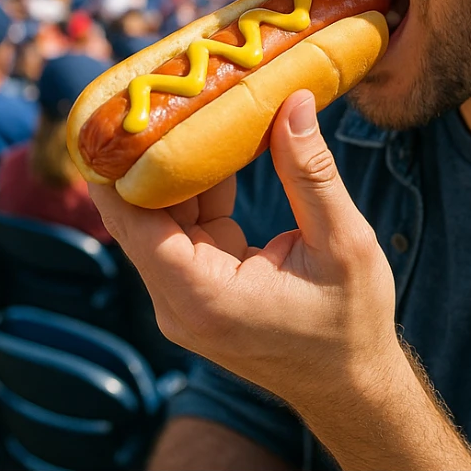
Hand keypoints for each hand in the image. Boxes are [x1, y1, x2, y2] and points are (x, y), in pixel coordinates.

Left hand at [88, 89, 402, 412]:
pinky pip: (187, 223)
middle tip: (162, 87)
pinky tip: (220, 142)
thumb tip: (291, 101)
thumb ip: (310, 174)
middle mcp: (179, 300)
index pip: (133, 223)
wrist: (351, 383)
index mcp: (203, 298)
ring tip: (192, 103)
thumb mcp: (343, 244)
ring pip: (162, 214)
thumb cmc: (351, 324)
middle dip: (150, 151)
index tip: (120, 111)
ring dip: (177, 163)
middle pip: (141, 212)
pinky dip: (200, 184)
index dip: (118, 166)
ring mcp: (187, 293)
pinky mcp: (201, 283)